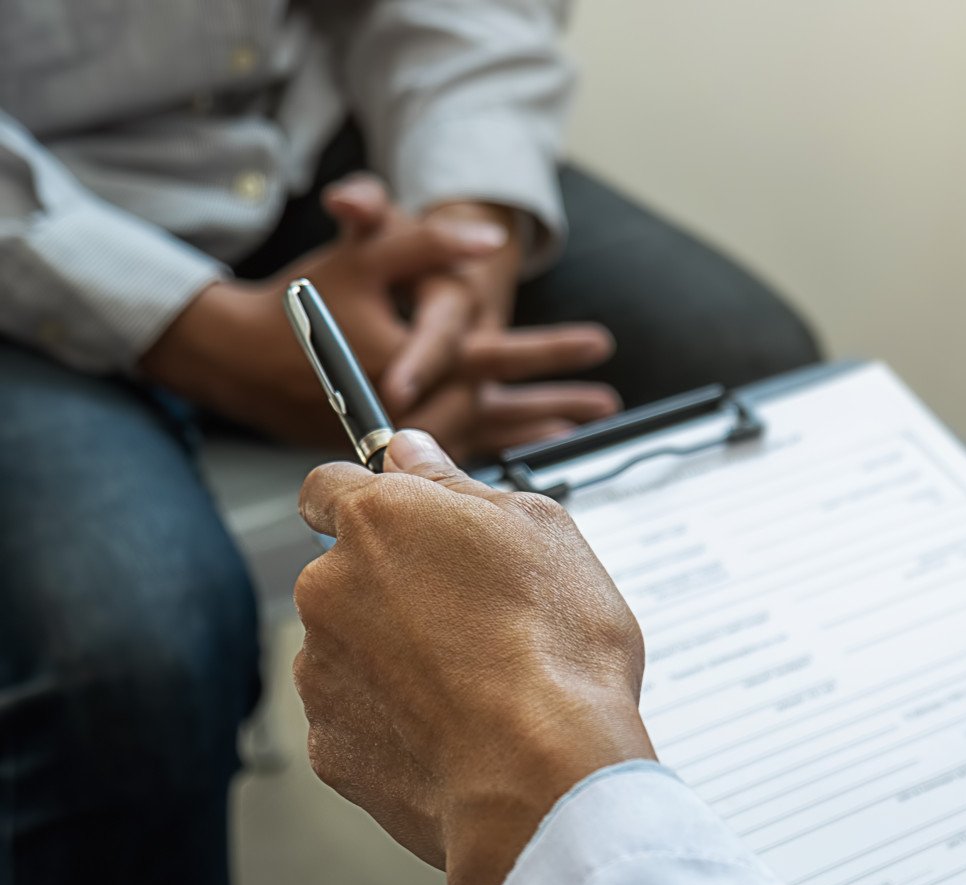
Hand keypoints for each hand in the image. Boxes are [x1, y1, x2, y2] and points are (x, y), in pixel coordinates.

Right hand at [142, 176, 617, 456]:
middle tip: (610, 395)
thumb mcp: (364, 254)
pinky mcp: (390, 442)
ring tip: (593, 416)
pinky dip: (502, 448)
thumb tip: (489, 236)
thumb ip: (423, 240)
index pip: (493, 355)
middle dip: (558, 396)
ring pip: (487, 431)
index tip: (600, 341)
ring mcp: (401, 428)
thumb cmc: (302, 303)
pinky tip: (541, 444)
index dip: (548, 351)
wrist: (239, 357)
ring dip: (541, 424)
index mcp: (410, 359)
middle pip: (502, 402)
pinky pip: (461, 452)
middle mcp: (412, 403)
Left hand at [294, 430, 654, 884]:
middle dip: (397, 589)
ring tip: (477, 683)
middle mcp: (330, 589)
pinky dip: (396, 720)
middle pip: (347, 574)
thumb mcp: (544, 531)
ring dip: (396, 656)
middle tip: (475, 615)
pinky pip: (358, 718)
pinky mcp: (329, 745)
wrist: (542, 777)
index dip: (367, 499)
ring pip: (351, 648)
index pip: (329, 485)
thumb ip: (460, 485)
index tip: (399, 518)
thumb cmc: (557, 651)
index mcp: (380, 521)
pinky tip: (457, 728)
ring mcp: (322, 672)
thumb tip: (415, 456)